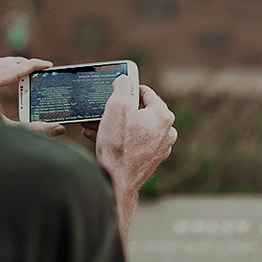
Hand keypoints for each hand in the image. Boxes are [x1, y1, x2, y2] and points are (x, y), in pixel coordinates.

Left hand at [0, 57, 65, 136]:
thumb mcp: (7, 129)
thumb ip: (34, 129)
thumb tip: (60, 129)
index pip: (18, 67)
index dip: (35, 65)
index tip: (49, 65)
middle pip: (8, 62)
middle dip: (26, 64)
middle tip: (41, 69)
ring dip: (13, 64)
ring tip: (26, 70)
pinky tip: (3, 75)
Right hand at [94, 75, 176, 194]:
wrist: (116, 182)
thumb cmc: (118, 145)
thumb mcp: (116, 107)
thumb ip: (122, 87)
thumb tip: (124, 79)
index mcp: (162, 116)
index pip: (145, 93)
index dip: (127, 89)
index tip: (114, 91)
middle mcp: (167, 132)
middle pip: (140, 112)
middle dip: (119, 110)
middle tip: (101, 110)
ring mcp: (160, 148)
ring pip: (135, 129)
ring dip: (116, 125)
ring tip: (94, 125)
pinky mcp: (151, 161)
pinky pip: (135, 143)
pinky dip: (120, 139)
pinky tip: (100, 139)